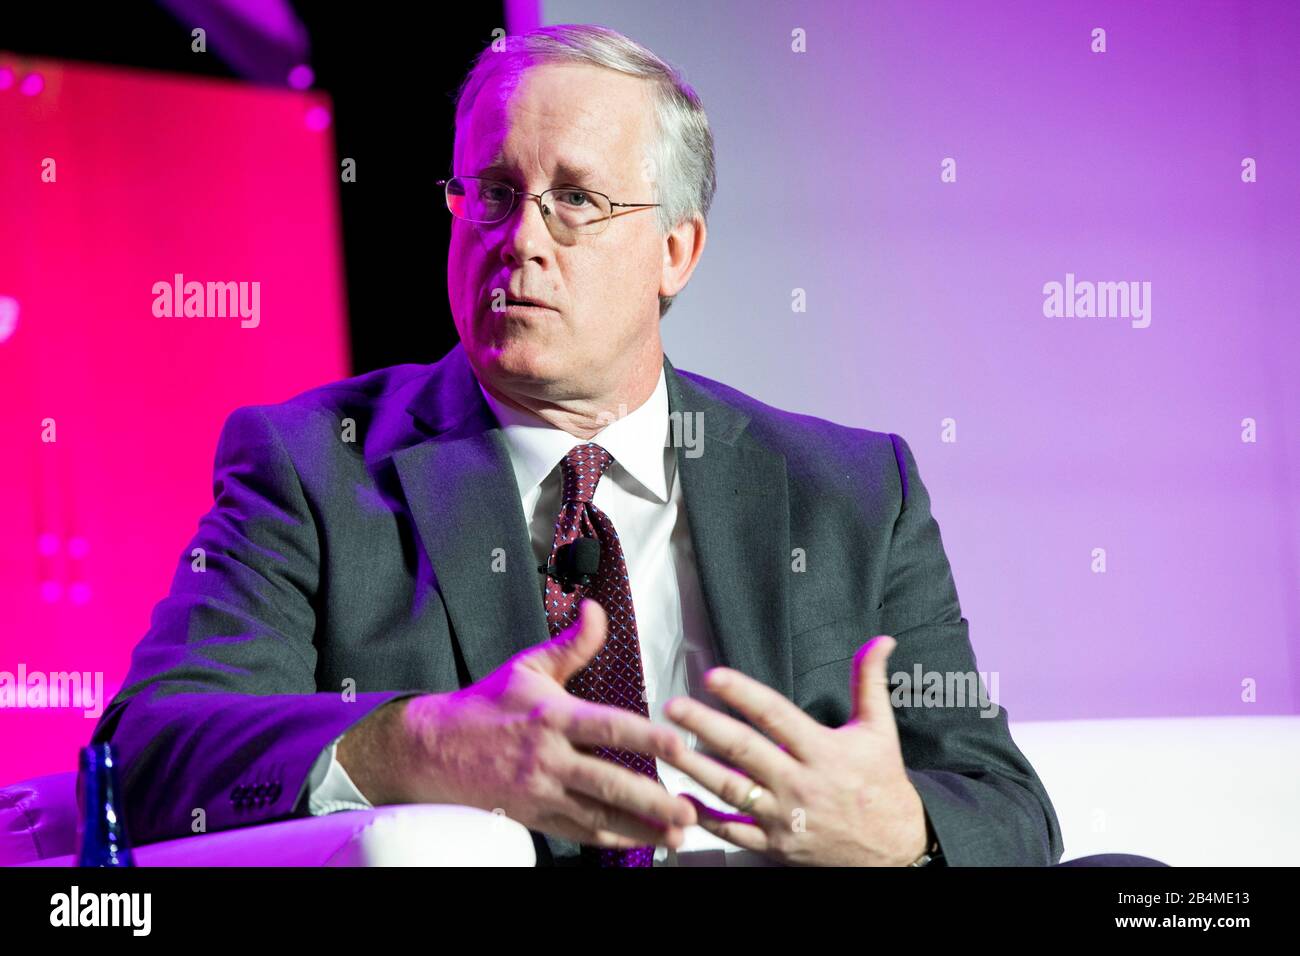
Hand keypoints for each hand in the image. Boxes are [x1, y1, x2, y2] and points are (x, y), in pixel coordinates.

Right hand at [394, 598, 696, 851]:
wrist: (433, 750)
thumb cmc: (485, 706)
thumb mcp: (528, 667)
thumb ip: (572, 644)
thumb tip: (597, 611)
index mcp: (552, 717)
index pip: (608, 728)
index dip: (646, 738)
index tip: (680, 745)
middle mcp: (548, 759)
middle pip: (608, 782)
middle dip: (652, 799)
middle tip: (689, 808)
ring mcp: (541, 793)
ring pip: (599, 815)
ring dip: (641, 827)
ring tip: (678, 832)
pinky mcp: (535, 817)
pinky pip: (580, 832)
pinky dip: (612, 838)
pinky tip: (642, 839)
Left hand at [662, 634, 927, 865]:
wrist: (895, 848)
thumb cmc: (881, 784)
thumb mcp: (880, 730)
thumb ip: (870, 682)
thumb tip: (881, 641)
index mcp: (822, 751)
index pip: (776, 715)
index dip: (743, 693)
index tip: (714, 676)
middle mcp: (800, 783)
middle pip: (744, 750)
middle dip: (705, 726)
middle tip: (673, 706)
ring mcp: (784, 816)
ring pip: (731, 790)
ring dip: (693, 767)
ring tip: (664, 745)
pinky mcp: (776, 844)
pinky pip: (733, 830)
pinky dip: (704, 816)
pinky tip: (680, 797)